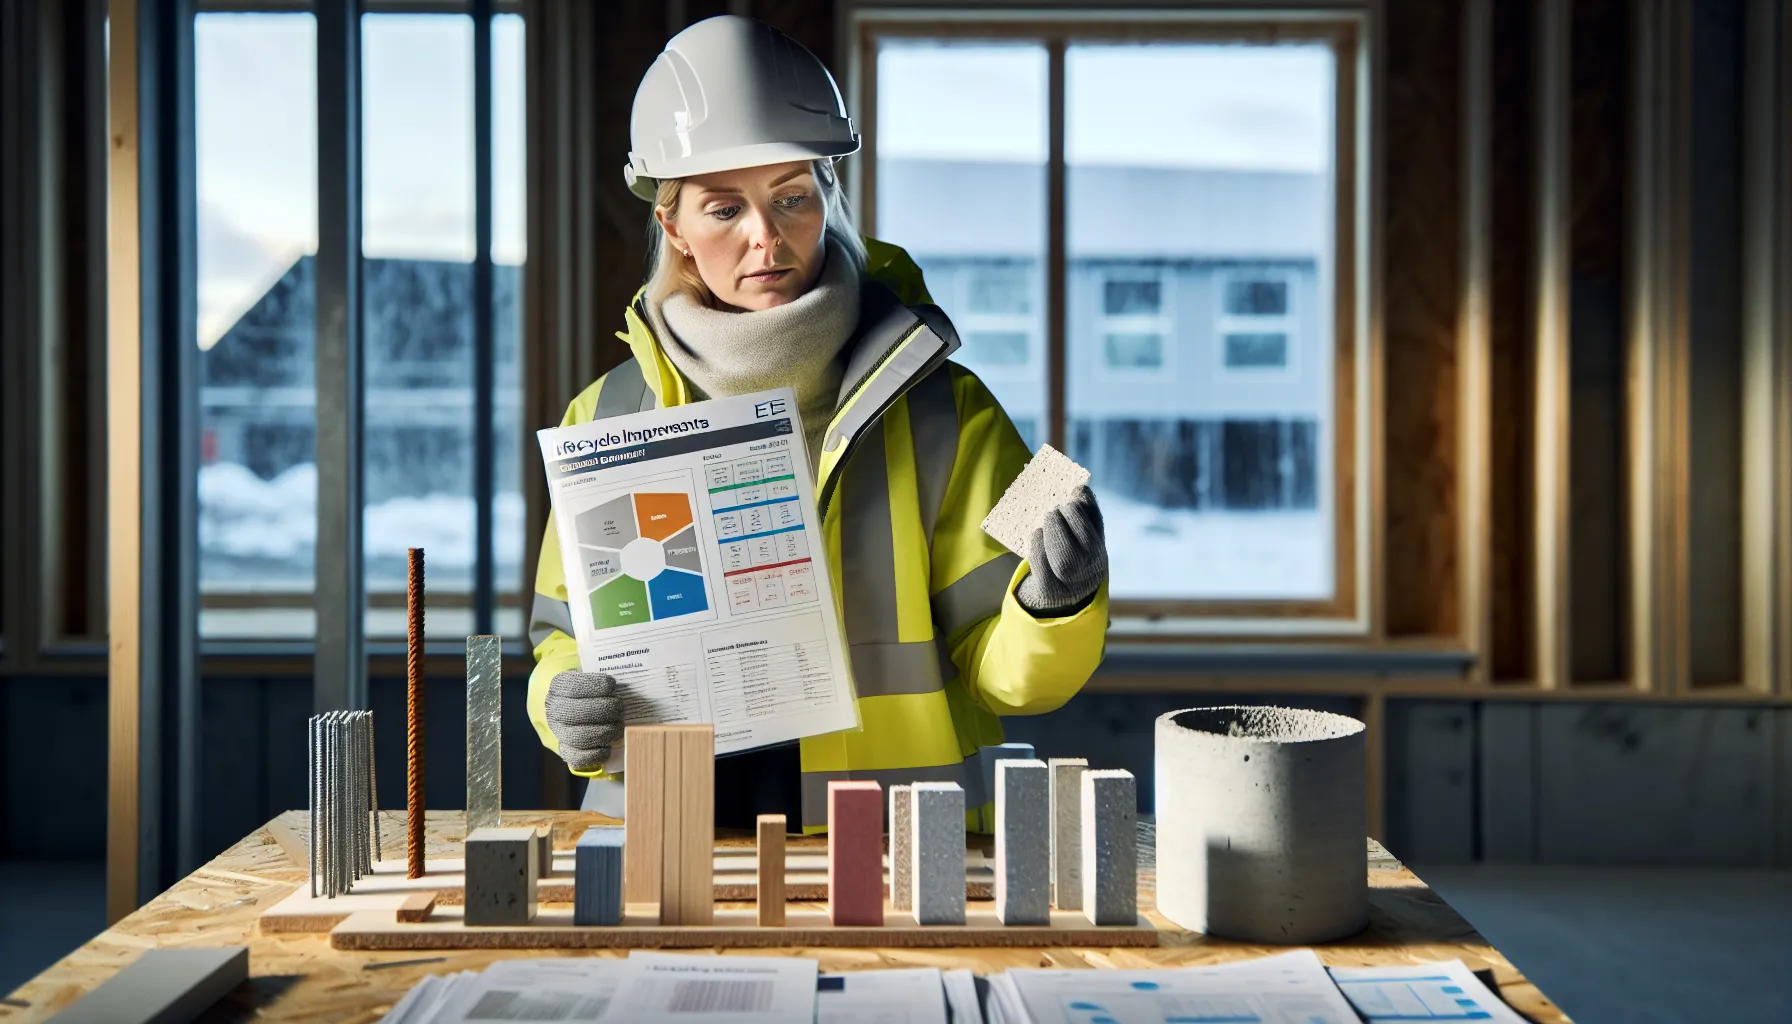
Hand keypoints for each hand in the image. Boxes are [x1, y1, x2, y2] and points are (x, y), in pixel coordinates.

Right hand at [544, 671, 623, 771]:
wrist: (578, 707)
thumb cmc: (593, 689)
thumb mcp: (595, 675)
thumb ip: (606, 674)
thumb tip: (632, 677)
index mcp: (559, 687)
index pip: (572, 686)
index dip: (594, 686)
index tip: (612, 685)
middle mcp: (554, 710)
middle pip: (576, 712)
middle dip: (604, 710)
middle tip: (620, 708)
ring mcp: (559, 732)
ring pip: (578, 737)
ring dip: (604, 732)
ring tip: (618, 726)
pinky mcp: (566, 751)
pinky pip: (577, 758)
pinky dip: (596, 754)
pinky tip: (608, 747)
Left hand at [1015, 485, 1107, 617]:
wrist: (1063, 593)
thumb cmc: (1075, 555)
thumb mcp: (1086, 535)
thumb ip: (1087, 513)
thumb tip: (1081, 489)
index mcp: (1099, 554)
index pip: (1092, 527)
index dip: (1079, 509)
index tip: (1070, 499)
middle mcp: (1088, 571)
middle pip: (1076, 534)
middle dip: (1062, 518)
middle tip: (1054, 511)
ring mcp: (1069, 582)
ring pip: (1058, 548)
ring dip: (1049, 530)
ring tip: (1047, 523)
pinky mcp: (1048, 589)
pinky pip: (1040, 558)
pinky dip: (1037, 542)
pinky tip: (1038, 536)